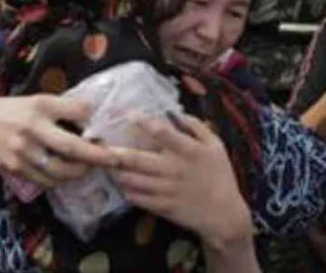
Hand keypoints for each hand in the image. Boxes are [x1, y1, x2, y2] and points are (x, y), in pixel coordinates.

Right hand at [0, 93, 117, 188]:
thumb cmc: (13, 109)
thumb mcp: (38, 100)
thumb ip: (64, 108)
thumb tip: (94, 116)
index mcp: (41, 106)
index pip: (77, 112)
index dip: (94, 120)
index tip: (108, 132)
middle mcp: (32, 128)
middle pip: (71, 147)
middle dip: (96, 156)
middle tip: (113, 159)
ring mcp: (22, 150)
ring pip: (59, 170)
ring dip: (80, 172)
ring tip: (90, 168)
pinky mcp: (14, 167)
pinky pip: (45, 180)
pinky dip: (60, 180)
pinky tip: (68, 175)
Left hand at [111, 114, 253, 250]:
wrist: (224, 214)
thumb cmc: (221, 175)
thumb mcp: (216, 145)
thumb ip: (196, 126)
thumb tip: (174, 112)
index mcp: (189, 151)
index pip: (162, 132)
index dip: (143, 122)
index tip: (129, 115)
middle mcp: (174, 169)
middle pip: (138, 159)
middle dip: (116, 153)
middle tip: (100, 145)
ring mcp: (166, 190)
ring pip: (132, 180)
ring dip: (117, 172)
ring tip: (107, 164)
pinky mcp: (162, 207)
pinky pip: (137, 199)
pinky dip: (127, 190)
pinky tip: (122, 184)